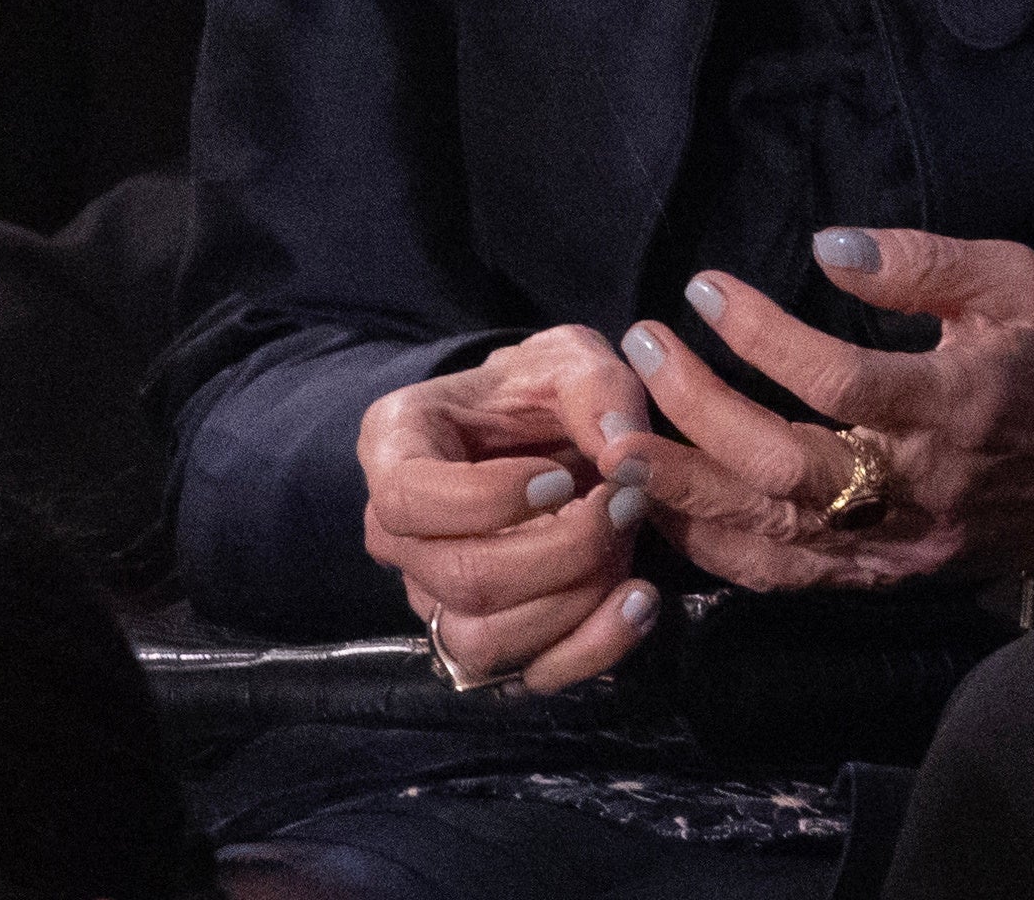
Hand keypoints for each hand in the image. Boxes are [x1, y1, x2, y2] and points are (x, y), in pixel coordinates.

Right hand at [358, 325, 665, 693]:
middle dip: (562, 551)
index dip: (488, 500)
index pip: (407, 500)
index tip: (562, 479)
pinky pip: (523, 675)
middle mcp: (399, 534)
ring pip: (483, 640)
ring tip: (630, 544)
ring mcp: (433, 593)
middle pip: (460, 580)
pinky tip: (637, 602)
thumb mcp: (575, 359)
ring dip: (576, 600)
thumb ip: (600, 390)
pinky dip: (589, 649)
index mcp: (396, 448)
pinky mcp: (482, 633)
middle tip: (625, 505)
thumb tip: (621, 452)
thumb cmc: (546, 388)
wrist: (551, 430)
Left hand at [608, 227, 1033, 587]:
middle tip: (644, 348)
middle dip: (698, 407)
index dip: (761, 335)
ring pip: (769, 531)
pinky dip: (712, 548)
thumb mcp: (1016, 285)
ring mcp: (894, 540)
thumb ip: (925, 262)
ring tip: (617, 439)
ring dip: (682, 489)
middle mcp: (917, 482)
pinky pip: (781, 576)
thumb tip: (826, 248)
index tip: (705, 289)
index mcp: (955, 402)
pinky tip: (663, 509)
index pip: (837, 378)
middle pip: (784, 462)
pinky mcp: (881, 577)